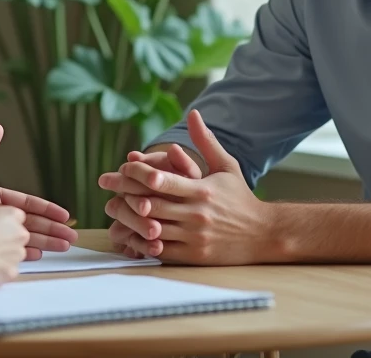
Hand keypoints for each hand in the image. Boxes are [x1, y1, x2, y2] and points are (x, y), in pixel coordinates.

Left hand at [0, 124, 77, 259]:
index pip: (26, 203)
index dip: (46, 209)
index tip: (64, 214)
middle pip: (30, 223)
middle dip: (52, 230)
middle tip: (71, 237)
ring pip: (22, 238)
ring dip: (43, 244)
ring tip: (63, 249)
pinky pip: (6, 251)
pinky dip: (23, 255)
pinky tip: (37, 258)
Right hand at [0, 206, 28, 287]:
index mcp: (11, 214)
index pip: (18, 218)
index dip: (6, 224)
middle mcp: (19, 233)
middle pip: (19, 236)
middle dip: (8, 241)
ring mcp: (18, 253)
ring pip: (16, 255)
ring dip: (5, 257)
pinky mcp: (12, 271)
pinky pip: (9, 271)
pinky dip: (0, 272)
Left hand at [106, 110, 269, 264]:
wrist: (264, 234)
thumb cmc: (241, 198)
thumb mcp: (226, 165)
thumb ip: (205, 141)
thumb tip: (193, 113)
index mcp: (201, 189)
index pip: (161, 180)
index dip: (138, 173)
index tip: (123, 167)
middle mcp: (195, 214)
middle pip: (150, 204)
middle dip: (125, 194)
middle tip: (106, 187)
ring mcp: (193, 237)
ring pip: (151, 229)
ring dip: (128, 220)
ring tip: (112, 210)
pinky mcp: (192, 256)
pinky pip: (159, 251)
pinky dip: (142, 243)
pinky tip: (129, 235)